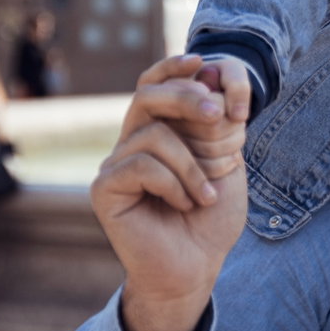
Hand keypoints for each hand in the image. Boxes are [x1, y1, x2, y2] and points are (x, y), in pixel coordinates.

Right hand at [95, 55, 249, 330]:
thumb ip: (219, 122)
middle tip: (220, 115)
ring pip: (154, 134)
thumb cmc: (210, 218)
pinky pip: (142, 165)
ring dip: (192, 163)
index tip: (204, 62)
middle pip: (147, 95)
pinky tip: (185, 205)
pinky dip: (175, 184)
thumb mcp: (226, 161)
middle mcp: (131, 142)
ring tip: (206, 195)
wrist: (196, 268)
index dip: (174, 67)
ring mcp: (114, 165)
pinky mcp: (104, 190)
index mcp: (158, 130)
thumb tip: (213, 75)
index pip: (154, 83)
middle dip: (188, 97)